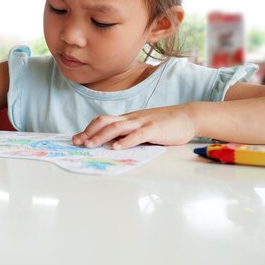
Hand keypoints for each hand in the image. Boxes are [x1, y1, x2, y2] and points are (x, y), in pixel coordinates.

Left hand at [72, 104, 197, 148]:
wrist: (188, 116)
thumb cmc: (165, 124)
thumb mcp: (142, 127)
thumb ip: (129, 133)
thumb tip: (112, 143)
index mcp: (127, 118)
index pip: (103, 120)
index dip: (88, 129)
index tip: (76, 138)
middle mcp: (131, 118)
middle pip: (105, 121)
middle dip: (89, 132)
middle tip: (76, 143)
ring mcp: (142, 122)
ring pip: (117, 127)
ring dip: (101, 136)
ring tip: (90, 145)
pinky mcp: (154, 129)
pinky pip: (137, 135)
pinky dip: (125, 141)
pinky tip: (116, 148)